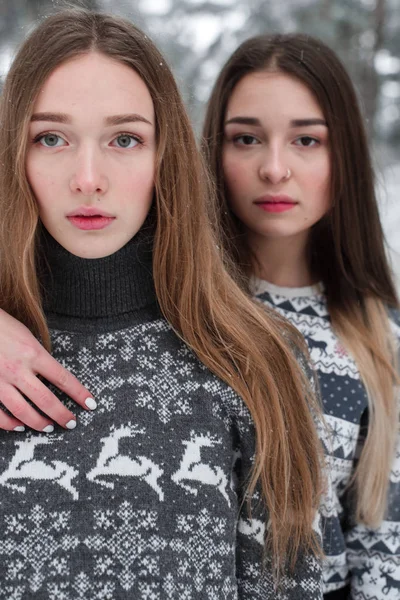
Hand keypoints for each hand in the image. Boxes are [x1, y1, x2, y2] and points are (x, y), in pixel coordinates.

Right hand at [0, 309, 95, 431]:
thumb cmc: (4, 328)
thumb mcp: (27, 337)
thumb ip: (39, 356)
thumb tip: (51, 375)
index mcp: (33, 353)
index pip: (63, 378)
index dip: (79, 393)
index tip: (90, 404)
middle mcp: (18, 369)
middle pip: (45, 399)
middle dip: (62, 415)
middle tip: (72, 424)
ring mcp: (0, 380)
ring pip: (22, 411)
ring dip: (38, 423)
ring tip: (49, 428)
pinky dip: (9, 424)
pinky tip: (19, 427)